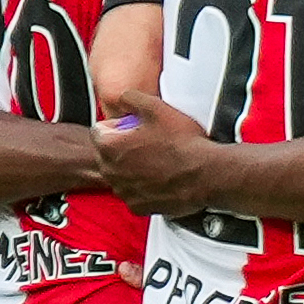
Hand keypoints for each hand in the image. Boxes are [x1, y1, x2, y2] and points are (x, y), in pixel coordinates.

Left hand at [78, 103, 218, 208]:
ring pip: (119, 175)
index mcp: (110, 146)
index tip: (132, 126)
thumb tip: (123, 97)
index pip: (98, 131)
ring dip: (130, 167)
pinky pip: (132, 193)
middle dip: (121, 147)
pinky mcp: (138, 206)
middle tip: (146, 141)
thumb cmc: (183, 143)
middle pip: (106, 154)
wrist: (206, 174)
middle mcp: (111, 172)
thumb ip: (132, 98)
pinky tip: (159, 177)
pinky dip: (141, 186)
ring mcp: (124, 191)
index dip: (116, 125)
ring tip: (155, 159)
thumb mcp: (157, 108)